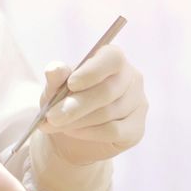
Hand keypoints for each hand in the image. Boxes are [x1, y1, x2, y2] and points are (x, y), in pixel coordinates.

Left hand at [38, 45, 148, 164]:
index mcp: (112, 59)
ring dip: (77, 120)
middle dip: (76, 105)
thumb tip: (55, 69)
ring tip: (56, 123)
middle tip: (51, 116)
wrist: (68, 131)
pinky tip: (74, 131)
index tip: (71, 84)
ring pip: (108, 113)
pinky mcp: (137, 129)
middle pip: (107, 91)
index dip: (92, 71)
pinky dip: (89, 132)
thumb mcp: (53, 88)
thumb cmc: (62, 100)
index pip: (112, 58)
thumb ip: (55, 77)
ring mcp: (138, 104)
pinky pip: (114, 131)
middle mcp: (131, 78)